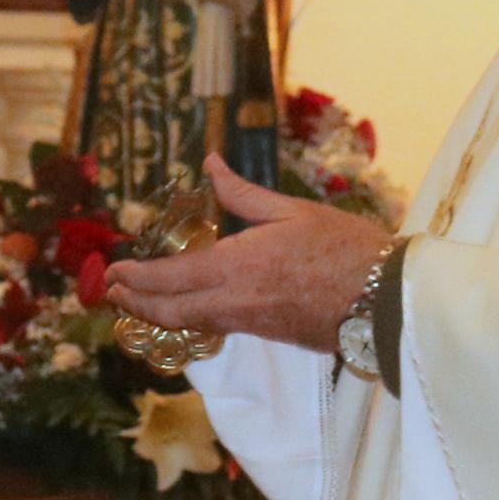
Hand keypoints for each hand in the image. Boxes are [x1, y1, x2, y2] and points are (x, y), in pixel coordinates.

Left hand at [97, 158, 387, 351]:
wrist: (386, 299)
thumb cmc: (345, 247)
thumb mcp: (292, 210)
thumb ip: (242, 193)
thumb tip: (209, 164)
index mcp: (236, 266)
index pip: (170, 277)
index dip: (136, 277)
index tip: (114, 270)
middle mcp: (233, 302)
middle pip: (169, 311)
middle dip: (135, 303)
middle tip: (112, 292)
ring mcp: (248, 324)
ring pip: (189, 324)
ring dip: (158, 314)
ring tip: (138, 302)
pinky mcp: (266, 335)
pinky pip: (214, 328)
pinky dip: (189, 320)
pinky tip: (187, 308)